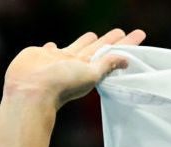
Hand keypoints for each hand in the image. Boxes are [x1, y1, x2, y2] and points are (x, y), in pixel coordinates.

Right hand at [3, 29, 145, 109]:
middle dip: (109, 40)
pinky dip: (52, 48)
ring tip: (93, 35)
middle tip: (119, 32)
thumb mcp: (90, 74)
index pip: (114, 52)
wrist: (31, 90)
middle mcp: (76, 64)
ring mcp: (58, 60)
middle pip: (97, 48)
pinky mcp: (41, 56)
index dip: (126, 44)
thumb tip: (127, 59)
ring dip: (84, 41)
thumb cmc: (62, 84)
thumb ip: (107, 65)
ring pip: (76, 46)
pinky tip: (53, 46)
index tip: (139, 34)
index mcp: (90, 68)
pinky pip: (50, 50)